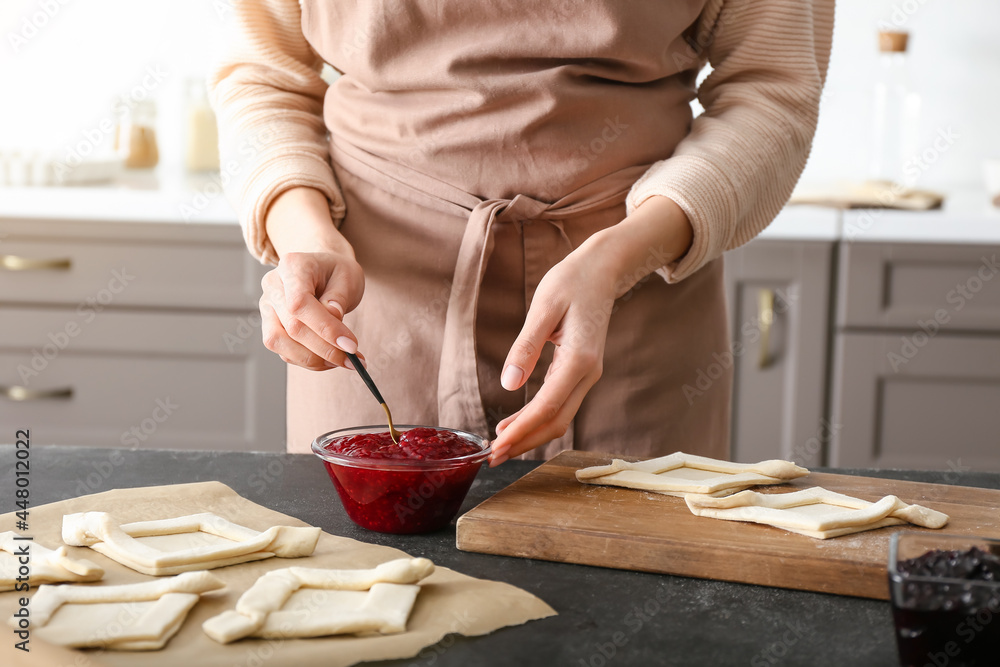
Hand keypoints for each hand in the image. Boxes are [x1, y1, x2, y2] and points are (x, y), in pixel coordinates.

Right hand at [259, 187, 364, 369]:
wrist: (322, 270)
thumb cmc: (336, 272)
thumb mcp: (348, 275)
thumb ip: (339, 297)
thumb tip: (333, 318)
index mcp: (292, 267)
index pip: (300, 303)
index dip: (325, 328)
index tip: (351, 346)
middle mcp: (273, 286)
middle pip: (292, 327)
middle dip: (325, 349)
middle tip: (353, 360)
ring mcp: (267, 307)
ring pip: (280, 343)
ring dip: (314, 359)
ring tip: (342, 360)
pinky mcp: (270, 326)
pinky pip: (284, 351)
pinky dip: (308, 360)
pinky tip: (329, 358)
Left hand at [487, 248, 615, 462]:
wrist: (602, 269)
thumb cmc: (572, 281)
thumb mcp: (543, 307)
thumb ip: (526, 347)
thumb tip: (509, 384)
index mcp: (580, 358)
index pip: (547, 407)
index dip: (521, 430)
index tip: (497, 446)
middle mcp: (589, 372)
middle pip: (557, 422)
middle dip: (525, 442)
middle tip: (492, 457)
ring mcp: (588, 374)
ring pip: (560, 417)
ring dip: (531, 434)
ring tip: (500, 445)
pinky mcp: (582, 371)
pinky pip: (561, 404)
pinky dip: (539, 419)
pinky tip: (517, 424)